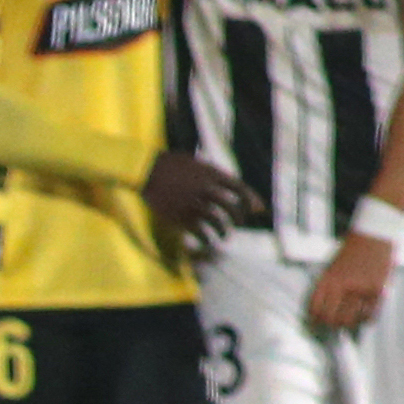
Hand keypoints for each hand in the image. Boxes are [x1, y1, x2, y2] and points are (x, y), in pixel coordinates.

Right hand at [141, 150, 258, 258]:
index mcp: (211, 174)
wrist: (144, 170)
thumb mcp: (194, 162)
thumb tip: (224, 183)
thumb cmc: (167, 164)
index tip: (258, 209)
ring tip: (223, 235)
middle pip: (231, 207)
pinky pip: (199, 231)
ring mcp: (194, 204)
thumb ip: (210, 172)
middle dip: (239, 218)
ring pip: (217, 221)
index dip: (252, 199)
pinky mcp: (180, 216)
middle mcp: (206, 189)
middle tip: (237, 224)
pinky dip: (205, 238)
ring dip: (223, 231)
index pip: (239, 188)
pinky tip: (206, 240)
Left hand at [310, 230, 395, 330]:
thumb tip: (322, 310)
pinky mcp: (378, 290)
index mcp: (328, 280)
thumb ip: (327, 287)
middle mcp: (343, 286)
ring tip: (347, 323)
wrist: (374, 236)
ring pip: (350, 320)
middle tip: (332, 325)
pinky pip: (369, 315)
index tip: (316, 322)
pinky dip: (364, 320)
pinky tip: (362, 318)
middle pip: (331, 318)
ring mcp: (361, 289)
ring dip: (347, 324)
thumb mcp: (331, 267)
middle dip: (330, 325)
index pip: (315, 309)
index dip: (314, 319)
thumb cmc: (351, 251)